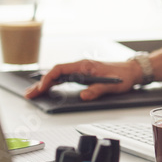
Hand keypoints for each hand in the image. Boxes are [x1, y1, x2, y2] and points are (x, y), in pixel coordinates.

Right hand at [23, 59, 137, 100]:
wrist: (132, 71)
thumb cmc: (123, 75)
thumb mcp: (111, 85)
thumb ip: (97, 90)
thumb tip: (84, 96)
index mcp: (84, 66)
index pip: (60, 69)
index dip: (49, 78)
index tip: (41, 88)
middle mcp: (80, 66)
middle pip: (56, 73)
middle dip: (42, 83)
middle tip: (30, 93)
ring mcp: (81, 70)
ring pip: (58, 75)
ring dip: (46, 84)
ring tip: (34, 93)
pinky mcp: (83, 75)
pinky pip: (64, 78)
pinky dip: (54, 83)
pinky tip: (48, 89)